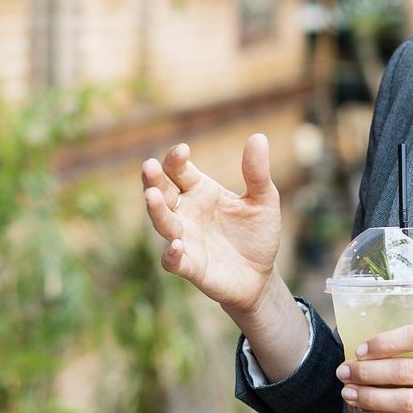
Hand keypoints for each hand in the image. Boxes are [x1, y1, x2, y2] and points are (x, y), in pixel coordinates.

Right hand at [140, 135, 281, 315]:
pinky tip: (176, 246)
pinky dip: (171, 254)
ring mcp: (185, 239)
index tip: (182, 150)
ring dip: (157, 210)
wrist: (260, 276)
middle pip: (161, 192)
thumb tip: (258, 137)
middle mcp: (186, 212)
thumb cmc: (257, 234)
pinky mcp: (190, 266)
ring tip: (152, 196)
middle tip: (149, 166)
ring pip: (163, 223)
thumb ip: (257, 172)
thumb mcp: (263, 200)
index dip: (176, 159)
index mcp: (199, 191)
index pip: (179, 170)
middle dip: (153, 180)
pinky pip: (173, 260)